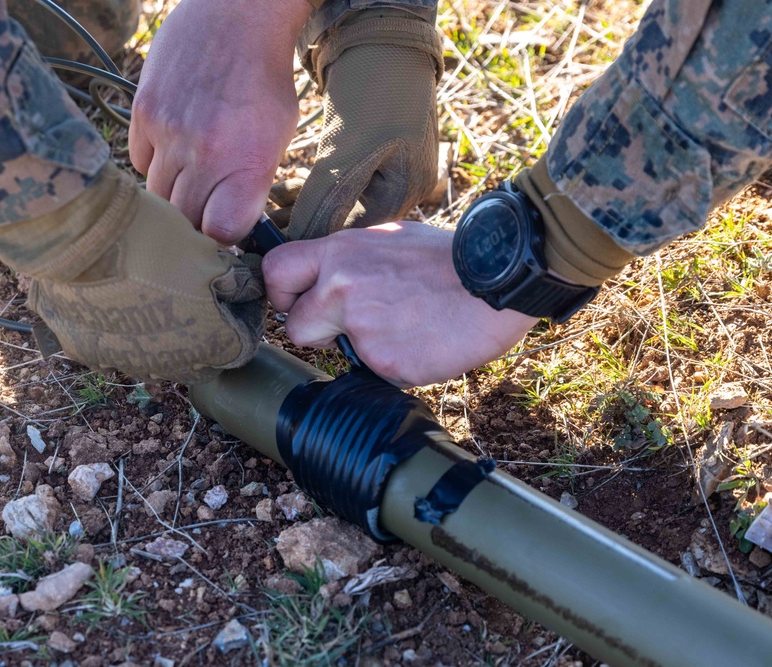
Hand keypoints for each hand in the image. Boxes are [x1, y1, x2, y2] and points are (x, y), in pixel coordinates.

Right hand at [129, 0, 310, 243]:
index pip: (220, 233)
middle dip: (194, 222)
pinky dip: (153, 162)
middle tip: (205, 207)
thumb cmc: (265, 81)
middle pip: (183, 220)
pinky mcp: (143, 112)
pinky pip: (138, 162)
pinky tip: (173, 143)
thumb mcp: (278, 137)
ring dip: (172, 194)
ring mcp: (169, 131)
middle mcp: (205, 152)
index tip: (223, 234)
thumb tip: (231, 228)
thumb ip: (253, 185)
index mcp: (248, 162)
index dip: (221, 240)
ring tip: (191, 173)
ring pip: (156, 196)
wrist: (237, 16)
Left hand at [263, 222, 536, 386]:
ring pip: (338, 352)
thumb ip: (351, 261)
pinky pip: (376, 370)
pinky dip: (395, 362)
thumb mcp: (389, 240)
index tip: (296, 301)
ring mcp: (361, 328)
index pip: (277, 270)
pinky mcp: (384, 362)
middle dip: (311, 331)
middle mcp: (342, 288)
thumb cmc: (448, 258)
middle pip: (292, 325)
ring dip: (360, 347)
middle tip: (341, 326)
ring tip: (402, 327)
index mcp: (341, 252)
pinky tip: (422, 341)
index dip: (281, 293)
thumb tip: (330, 276)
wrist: (494, 282)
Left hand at [271, 9, 443, 240]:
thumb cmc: (375, 86)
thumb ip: (326, 196)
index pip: (353, 232)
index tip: (278, 238)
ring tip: (274, 201)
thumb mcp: (349, 147)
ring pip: (340, 199)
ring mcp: (388, 167)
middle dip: (309, 220)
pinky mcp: (372, 149)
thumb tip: (299, 237)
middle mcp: (399, 187)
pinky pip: (339, 178)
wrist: (385, 30)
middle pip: (347, 219)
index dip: (315, 237)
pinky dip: (315, 182)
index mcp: (403, 194)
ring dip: (308, 202)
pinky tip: (289, 183)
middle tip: (270, 222)